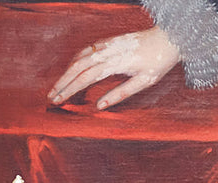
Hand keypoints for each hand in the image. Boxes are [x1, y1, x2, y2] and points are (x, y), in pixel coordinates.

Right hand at [48, 27, 180, 109]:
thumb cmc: (157, 63)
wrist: (166, 39)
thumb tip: (99, 106)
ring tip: (58, 87)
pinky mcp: (108, 41)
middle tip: (51, 96)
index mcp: (113, 63)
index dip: (69, 90)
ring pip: (78, 58)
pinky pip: (85, 51)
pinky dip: (74, 61)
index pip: (84, 79)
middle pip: (76, 68)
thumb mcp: (142, 83)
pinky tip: (71, 70)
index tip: (58, 100)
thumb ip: (120, 94)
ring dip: (66, 73)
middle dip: (62, 83)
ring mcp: (105, 44)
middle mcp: (106, 52)